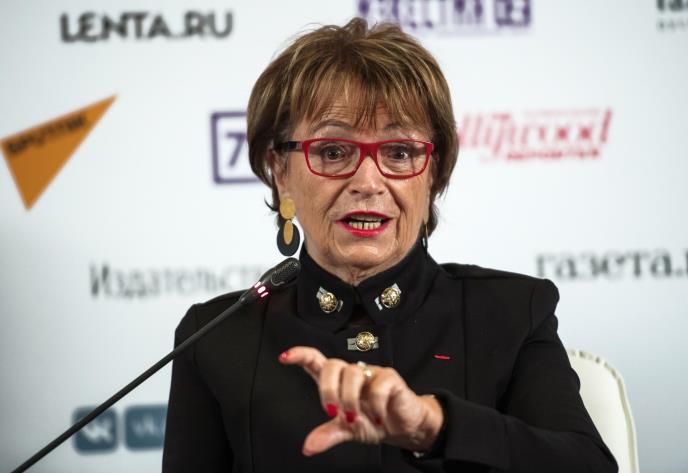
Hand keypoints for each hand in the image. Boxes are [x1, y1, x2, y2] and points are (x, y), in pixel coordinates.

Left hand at [278, 346, 442, 455]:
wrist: (404, 427)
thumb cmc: (373, 421)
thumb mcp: (347, 431)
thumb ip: (328, 435)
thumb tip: (308, 446)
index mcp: (337, 382)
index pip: (315, 361)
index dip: (300, 355)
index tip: (284, 357)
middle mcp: (351, 374)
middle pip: (331, 365)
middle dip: (327, 389)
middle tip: (332, 411)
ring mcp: (370, 373)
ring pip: (352, 373)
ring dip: (350, 400)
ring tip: (356, 419)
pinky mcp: (389, 377)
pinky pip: (377, 386)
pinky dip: (376, 407)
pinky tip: (378, 417)